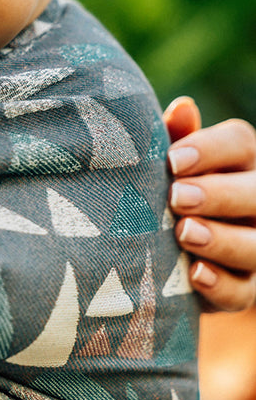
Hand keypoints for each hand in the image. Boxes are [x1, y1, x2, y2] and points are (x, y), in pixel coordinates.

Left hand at [164, 97, 255, 310]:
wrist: (153, 246)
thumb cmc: (159, 185)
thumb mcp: (162, 161)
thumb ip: (172, 137)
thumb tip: (183, 107)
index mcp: (238, 158)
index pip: (240, 142)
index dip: (209, 149)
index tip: (172, 160)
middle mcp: (255, 199)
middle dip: (218, 194)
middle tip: (176, 197)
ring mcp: (254, 245)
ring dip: (222, 240)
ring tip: (183, 234)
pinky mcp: (243, 288)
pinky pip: (243, 291)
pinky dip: (220, 284)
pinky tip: (194, 274)